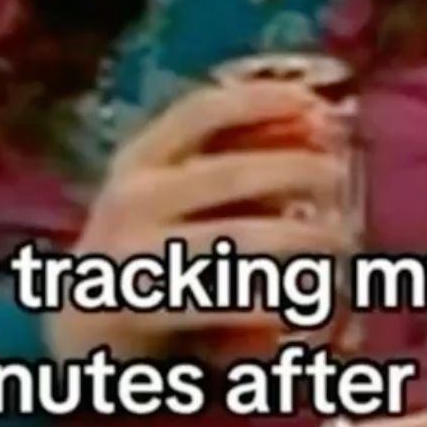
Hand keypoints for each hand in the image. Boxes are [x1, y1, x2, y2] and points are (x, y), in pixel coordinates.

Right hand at [46, 79, 348, 362]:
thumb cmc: (154, 248)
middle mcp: (131, 196)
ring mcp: (131, 253)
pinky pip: (214, 303)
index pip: (201, 110)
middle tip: (341, 177)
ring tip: (340, 241)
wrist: (84, 327)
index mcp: (142, 157)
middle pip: (228, 174)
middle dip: (293, 170)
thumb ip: (234, 165)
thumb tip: (319, 135)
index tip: (316, 102)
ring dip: (293, 239)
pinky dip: (261, 306)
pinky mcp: (137, 308)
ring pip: (230, 240)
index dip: (260, 99)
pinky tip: (295, 310)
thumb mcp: (179, 194)